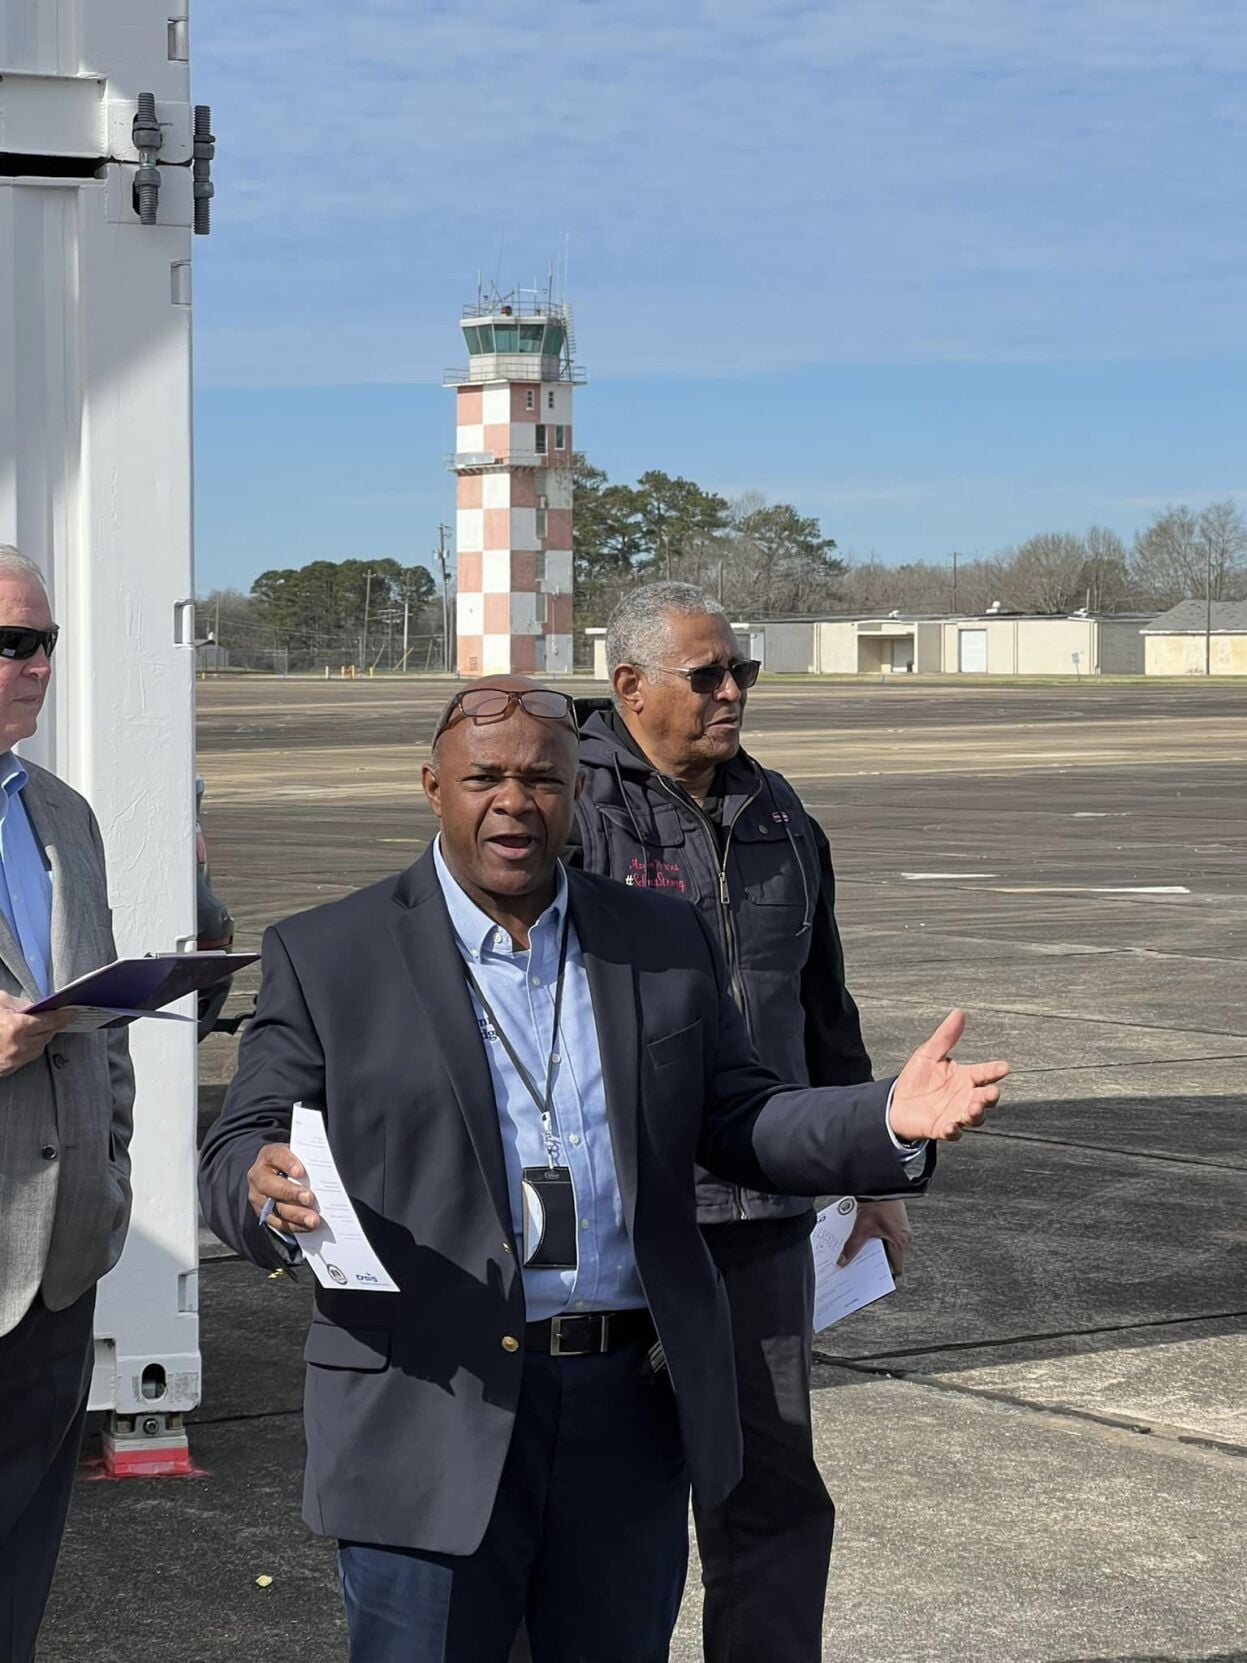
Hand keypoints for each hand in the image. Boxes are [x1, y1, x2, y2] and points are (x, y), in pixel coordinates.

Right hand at [0, 992, 77, 1077]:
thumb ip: (17, 1003)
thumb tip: (33, 1006)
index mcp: (14, 1028)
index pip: (48, 1020)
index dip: (63, 1015)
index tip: (73, 1012)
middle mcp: (16, 1047)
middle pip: (47, 1035)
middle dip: (54, 1025)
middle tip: (60, 1016)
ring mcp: (12, 1061)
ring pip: (40, 1048)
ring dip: (44, 1036)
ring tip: (42, 1026)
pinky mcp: (7, 1069)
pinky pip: (28, 1057)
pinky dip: (32, 1047)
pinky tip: (29, 1039)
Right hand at [247, 1143, 320, 1231]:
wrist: (276, 1175)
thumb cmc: (294, 1163)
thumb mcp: (298, 1155)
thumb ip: (307, 1160)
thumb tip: (325, 1169)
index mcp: (268, 1155)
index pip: (276, 1156)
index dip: (288, 1164)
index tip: (301, 1172)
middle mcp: (258, 1176)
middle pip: (271, 1185)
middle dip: (291, 1193)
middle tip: (310, 1199)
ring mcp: (258, 1196)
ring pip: (275, 1207)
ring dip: (296, 1214)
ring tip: (313, 1220)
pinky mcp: (263, 1214)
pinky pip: (276, 1222)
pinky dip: (294, 1225)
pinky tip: (307, 1226)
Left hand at [838, 1199, 911, 1276]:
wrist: (881, 1183)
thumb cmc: (878, 1202)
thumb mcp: (862, 1227)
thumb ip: (852, 1246)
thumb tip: (843, 1261)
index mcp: (900, 1242)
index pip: (896, 1268)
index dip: (884, 1276)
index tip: (872, 1281)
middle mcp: (904, 1237)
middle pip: (890, 1258)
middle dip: (875, 1263)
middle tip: (861, 1268)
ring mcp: (901, 1229)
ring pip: (887, 1247)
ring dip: (875, 1250)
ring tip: (860, 1253)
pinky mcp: (895, 1222)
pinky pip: (886, 1236)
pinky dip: (876, 1239)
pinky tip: (863, 1238)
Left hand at [888, 1010, 1007, 1143]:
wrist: (895, 1102)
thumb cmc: (917, 1079)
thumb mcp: (929, 1053)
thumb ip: (945, 1036)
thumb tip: (958, 1013)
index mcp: (965, 1077)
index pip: (985, 1073)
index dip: (995, 1070)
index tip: (1004, 1067)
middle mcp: (965, 1097)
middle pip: (985, 1098)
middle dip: (990, 1096)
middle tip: (991, 1093)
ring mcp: (955, 1114)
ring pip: (974, 1117)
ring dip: (976, 1114)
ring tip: (973, 1108)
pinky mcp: (942, 1128)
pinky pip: (952, 1133)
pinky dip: (953, 1131)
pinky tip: (951, 1126)